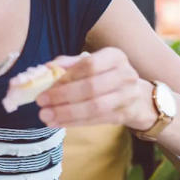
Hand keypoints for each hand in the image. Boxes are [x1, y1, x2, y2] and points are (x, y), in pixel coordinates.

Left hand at [34, 48, 155, 128]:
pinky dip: (74, 122)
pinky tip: (57, 123)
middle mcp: (126, 74)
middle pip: (91, 87)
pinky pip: (96, 120)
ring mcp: (128, 96)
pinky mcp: (125, 115)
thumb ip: (70, 64)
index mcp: (115, 56)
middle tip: (41, 102)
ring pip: (94, 107)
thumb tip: (47, 68)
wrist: (139, 97)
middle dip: (62, 96)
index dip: (66, 76)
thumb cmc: (108, 77)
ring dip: (67, 113)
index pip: (89, 65)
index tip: (46, 86)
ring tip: (46, 116)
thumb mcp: (93, 64)